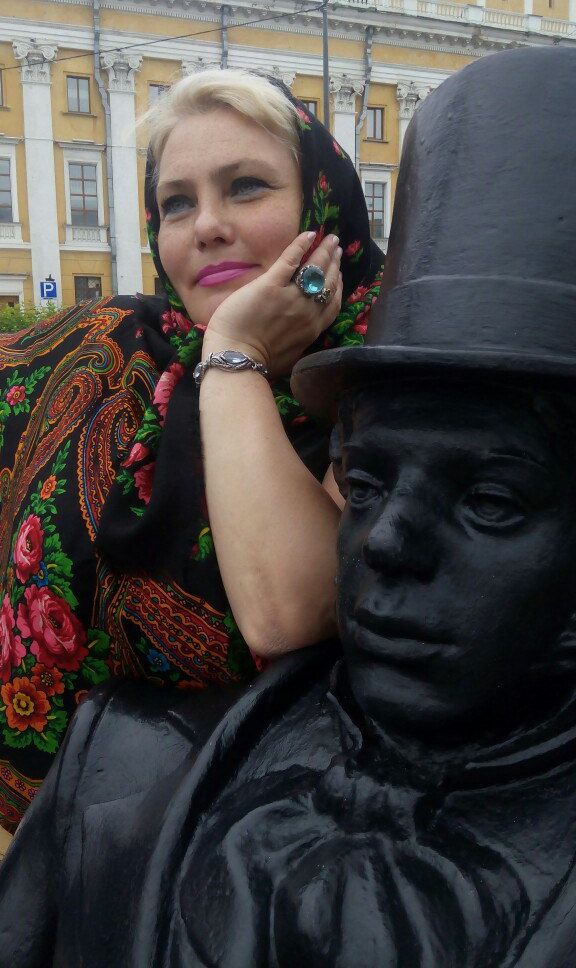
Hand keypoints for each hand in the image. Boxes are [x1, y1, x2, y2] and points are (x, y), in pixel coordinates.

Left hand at [201, 231, 342, 377]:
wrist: (237, 358)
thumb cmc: (259, 363)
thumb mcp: (291, 355)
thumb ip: (300, 340)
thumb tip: (302, 334)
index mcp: (312, 329)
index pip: (333, 302)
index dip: (338, 285)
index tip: (339, 273)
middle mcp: (308, 311)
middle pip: (328, 281)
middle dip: (335, 262)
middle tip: (337, 248)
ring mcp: (290, 296)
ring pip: (315, 268)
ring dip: (324, 251)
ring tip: (329, 239)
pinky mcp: (271, 285)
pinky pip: (291, 260)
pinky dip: (301, 245)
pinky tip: (308, 234)